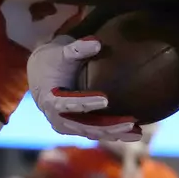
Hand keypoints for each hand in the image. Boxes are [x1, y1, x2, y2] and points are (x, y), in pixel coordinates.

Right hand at [26, 36, 140, 141]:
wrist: (41, 74)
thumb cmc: (52, 60)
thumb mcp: (61, 51)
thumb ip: (77, 48)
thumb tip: (97, 43)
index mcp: (50, 99)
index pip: (68, 103)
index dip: (85, 103)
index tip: (105, 100)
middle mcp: (57, 117)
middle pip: (84, 125)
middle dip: (108, 126)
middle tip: (130, 122)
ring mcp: (68, 125)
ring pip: (93, 132)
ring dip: (115, 134)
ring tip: (137, 133)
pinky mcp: (77, 127)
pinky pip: (96, 132)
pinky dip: (113, 133)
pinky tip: (133, 132)